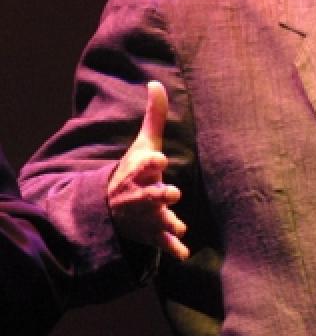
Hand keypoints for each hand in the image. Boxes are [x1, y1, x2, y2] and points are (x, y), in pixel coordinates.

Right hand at [106, 80, 188, 259]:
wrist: (111, 208)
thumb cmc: (135, 171)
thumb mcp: (143, 145)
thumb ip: (154, 116)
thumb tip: (156, 82)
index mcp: (140, 172)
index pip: (144, 165)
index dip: (151, 162)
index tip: (158, 158)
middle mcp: (141, 195)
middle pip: (151, 195)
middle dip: (160, 194)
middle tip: (171, 193)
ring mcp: (146, 216)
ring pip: (158, 221)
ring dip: (168, 223)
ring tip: (178, 225)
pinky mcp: (153, 234)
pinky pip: (162, 244)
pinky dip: (172, 249)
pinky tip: (184, 253)